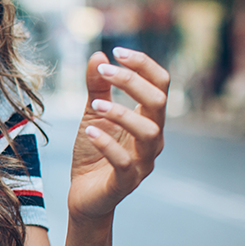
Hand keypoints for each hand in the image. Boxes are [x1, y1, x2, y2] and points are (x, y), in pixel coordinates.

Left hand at [68, 47, 168, 221]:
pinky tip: (90, 131)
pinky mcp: (125, 181)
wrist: (84, 194)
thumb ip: (96, 87)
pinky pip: (124, 162)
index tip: (117, 51)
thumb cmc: (94, 151)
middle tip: (103, 70)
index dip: (143, 64)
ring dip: (122, 113)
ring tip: (95, 105)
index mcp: (148, 119)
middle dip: (132, 82)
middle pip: (159, 103)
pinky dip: (107, 144)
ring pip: (148, 132)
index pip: (160, 84)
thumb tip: (98, 55)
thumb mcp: (92, 114)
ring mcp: (142, 161)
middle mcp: (152, 138)